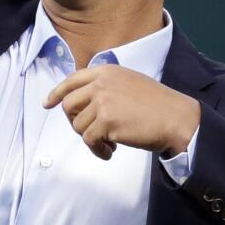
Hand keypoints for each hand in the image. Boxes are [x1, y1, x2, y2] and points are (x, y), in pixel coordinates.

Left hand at [43, 65, 200, 160]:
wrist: (177, 118)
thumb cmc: (157, 105)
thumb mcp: (129, 83)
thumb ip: (107, 86)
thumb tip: (84, 103)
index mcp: (106, 71)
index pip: (72, 80)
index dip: (57, 93)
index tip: (47, 104)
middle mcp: (102, 83)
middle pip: (69, 105)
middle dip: (74, 123)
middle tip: (91, 133)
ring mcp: (103, 101)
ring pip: (78, 126)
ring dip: (91, 140)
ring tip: (108, 144)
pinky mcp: (107, 121)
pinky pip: (89, 140)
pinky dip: (98, 150)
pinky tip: (110, 152)